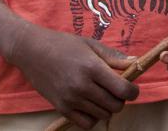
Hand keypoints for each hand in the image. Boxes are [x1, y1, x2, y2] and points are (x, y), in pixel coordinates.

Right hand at [10, 24, 139, 129]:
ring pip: (103, 115)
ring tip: (101, 94)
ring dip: (107, 107)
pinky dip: (93, 117)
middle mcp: (82, 86)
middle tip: (115, 90)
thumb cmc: (63, 44)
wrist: (32, 50)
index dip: (133, 92)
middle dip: (121, 99)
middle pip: (116, 106)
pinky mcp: (61, 108)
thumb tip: (136, 63)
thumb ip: (113, 57)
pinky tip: (90, 105)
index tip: (132, 88)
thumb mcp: (90, 45)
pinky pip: (86, 123)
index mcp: (92, 67)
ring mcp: (71, 99)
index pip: (123, 90)